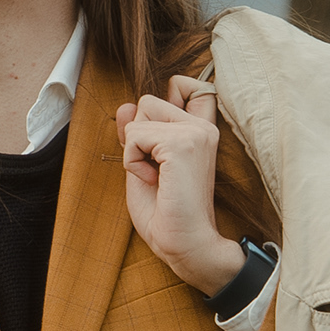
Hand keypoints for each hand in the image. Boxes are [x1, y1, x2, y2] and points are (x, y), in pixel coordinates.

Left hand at [116, 73, 245, 295]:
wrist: (185, 245)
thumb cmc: (166, 213)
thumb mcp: (144, 165)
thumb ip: (137, 134)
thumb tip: (126, 105)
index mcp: (200, 130)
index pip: (186, 86)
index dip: (166, 97)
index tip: (161, 141)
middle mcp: (204, 127)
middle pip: (149, 100)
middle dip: (138, 134)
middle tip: (156, 170)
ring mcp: (196, 132)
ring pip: (140, 114)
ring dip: (134, 149)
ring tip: (156, 177)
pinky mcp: (183, 143)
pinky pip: (135, 135)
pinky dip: (133, 160)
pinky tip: (154, 181)